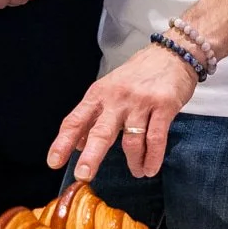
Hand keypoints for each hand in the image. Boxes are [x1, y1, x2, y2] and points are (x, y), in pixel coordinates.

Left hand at [47, 44, 199, 181]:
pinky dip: (152, 157)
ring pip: (131, 140)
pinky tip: (150, 168)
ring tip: (137, 172)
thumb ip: (94, 115)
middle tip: (83, 175)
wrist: (173, 54)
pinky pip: (155, 138)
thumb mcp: (110, 89)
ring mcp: (141, 102)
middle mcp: (117, 98)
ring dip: (133, 162)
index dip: (63, 142)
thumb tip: (78, 144)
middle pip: (101, 131)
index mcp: (99, 94)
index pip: (76, 120)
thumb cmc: (139, 74)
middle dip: (91, 156)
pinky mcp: (164, 106)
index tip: (54, 162)